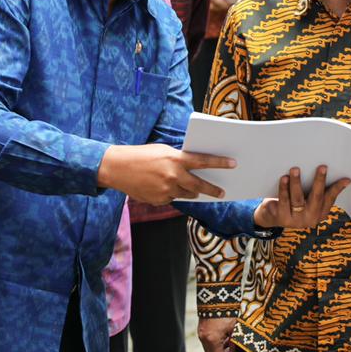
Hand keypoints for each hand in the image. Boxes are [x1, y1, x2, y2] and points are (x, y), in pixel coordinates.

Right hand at [99, 144, 233, 205]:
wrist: (117, 168)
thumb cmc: (141, 155)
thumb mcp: (163, 151)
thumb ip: (179, 159)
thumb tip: (194, 167)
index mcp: (175, 160)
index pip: (203, 161)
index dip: (220, 163)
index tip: (233, 163)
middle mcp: (173, 176)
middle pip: (199, 185)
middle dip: (213, 189)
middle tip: (222, 191)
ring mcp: (166, 190)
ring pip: (187, 194)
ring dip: (191, 191)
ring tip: (194, 189)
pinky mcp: (159, 200)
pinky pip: (172, 199)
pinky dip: (172, 194)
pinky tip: (163, 187)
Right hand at [197, 316, 237, 351]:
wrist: (217, 296)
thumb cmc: (228, 312)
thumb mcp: (235, 328)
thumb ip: (235, 343)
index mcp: (213, 339)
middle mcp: (204, 338)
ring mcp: (201, 333)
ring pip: (209, 348)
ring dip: (219, 349)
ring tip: (230, 342)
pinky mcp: (201, 328)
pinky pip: (207, 341)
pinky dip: (215, 342)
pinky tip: (224, 335)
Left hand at [253, 166, 350, 228]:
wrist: (272, 217)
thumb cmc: (293, 202)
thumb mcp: (307, 199)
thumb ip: (316, 189)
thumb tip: (328, 170)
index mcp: (320, 213)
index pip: (330, 198)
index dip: (338, 188)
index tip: (346, 179)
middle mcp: (310, 218)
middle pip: (316, 198)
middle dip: (320, 181)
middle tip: (322, 167)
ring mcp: (296, 220)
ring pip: (297, 199)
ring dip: (297, 183)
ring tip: (295, 169)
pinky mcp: (281, 218)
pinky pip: (283, 201)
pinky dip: (284, 189)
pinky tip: (284, 178)